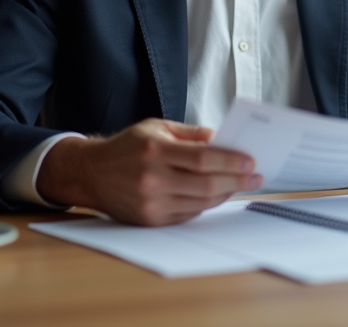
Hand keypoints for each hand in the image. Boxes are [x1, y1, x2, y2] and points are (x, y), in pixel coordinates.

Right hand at [36, 119, 262, 225]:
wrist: (92, 173)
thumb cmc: (128, 147)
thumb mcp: (157, 128)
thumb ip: (191, 134)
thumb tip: (223, 139)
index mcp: (155, 151)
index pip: (202, 159)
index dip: (230, 161)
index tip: (250, 161)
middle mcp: (152, 179)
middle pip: (206, 184)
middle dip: (237, 181)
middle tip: (255, 177)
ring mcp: (150, 203)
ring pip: (201, 202)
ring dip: (226, 194)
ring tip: (240, 184)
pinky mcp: (150, 220)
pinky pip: (189, 214)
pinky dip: (206, 204)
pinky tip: (217, 194)